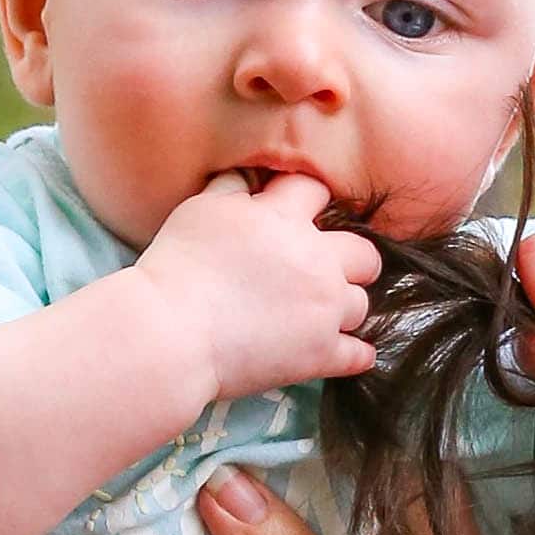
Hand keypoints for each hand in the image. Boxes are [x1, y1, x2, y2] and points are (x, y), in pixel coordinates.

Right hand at [135, 170, 380, 407]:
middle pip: (364, 254)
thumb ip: (231, 188)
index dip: (309, 201)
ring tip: (319, 315)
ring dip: (343, 308)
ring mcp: (324, 309)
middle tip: (326, 271)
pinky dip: (353, 354)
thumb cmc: (177, 267)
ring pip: (361, 304)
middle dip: (350, 260)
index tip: (299, 216)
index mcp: (285, 219)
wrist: (171, 332)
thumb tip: (249, 179)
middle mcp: (316, 260)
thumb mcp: (199, 210)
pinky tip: (342, 351)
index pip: (317, 190)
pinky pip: (359, 355)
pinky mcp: (321, 353)